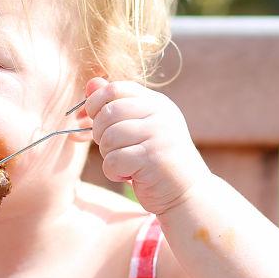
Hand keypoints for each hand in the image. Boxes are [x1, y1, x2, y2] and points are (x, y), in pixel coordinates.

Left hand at [82, 77, 211, 215]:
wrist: (187, 193)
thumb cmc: (157, 160)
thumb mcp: (138, 127)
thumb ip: (115, 104)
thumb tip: (91, 83)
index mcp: (157, 103)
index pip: (115, 88)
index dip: (96, 104)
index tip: (93, 119)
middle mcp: (161, 114)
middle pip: (107, 113)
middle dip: (100, 134)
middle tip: (114, 149)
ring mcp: (159, 135)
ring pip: (108, 138)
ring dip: (108, 155)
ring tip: (125, 163)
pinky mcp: (153, 159)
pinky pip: (113, 161)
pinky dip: (113, 173)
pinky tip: (130, 176)